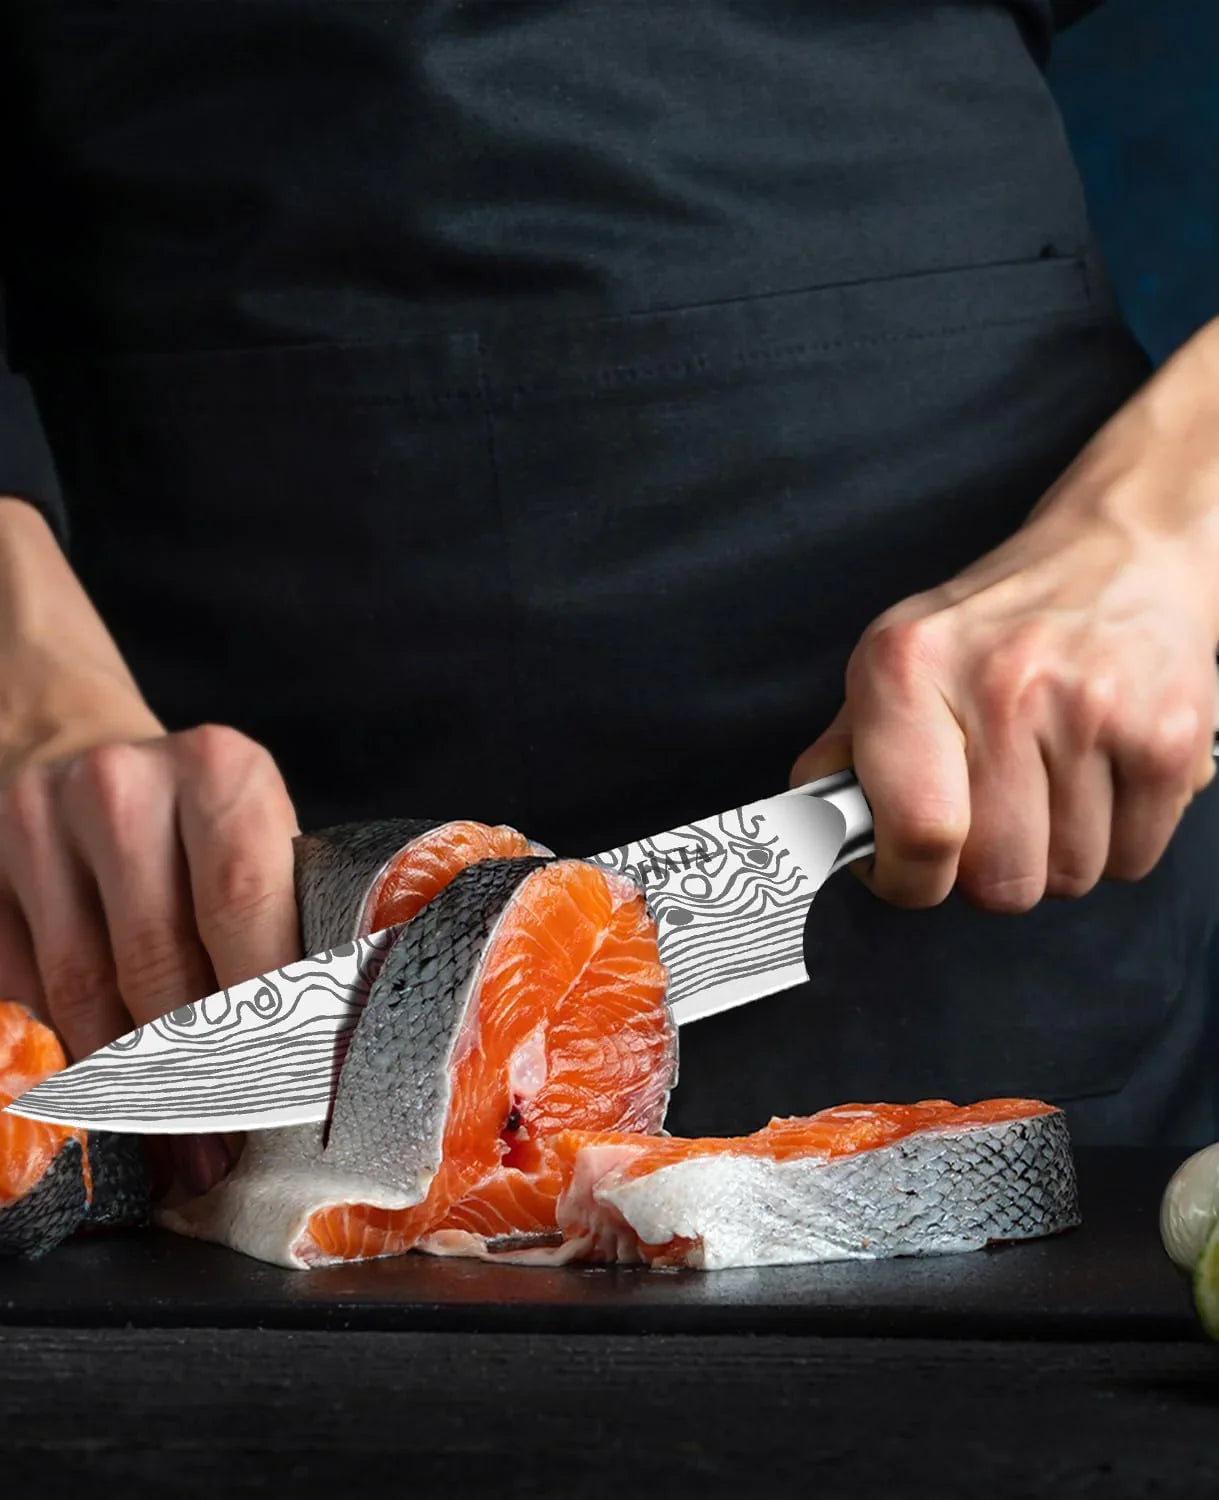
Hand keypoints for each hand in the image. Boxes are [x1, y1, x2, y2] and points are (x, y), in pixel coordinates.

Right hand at [0, 501, 300, 1194]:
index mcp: (221, 770)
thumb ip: (280, 916)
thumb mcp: (254, 834)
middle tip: (229, 1157)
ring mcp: (34, 822)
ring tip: (178, 1159)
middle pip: (160, 964)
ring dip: (134, 1089)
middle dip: (201, 1075)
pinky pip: (24, 989)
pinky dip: (72, 1059)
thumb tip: (328, 1052)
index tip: (297, 1099)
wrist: (71, 742)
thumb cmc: (196, 816)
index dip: (268, 1017)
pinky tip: (110, 1106)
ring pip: (84, 990)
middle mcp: (122, 785)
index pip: (245, 911)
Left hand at [789, 318, 1218, 912]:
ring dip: (1059, 854)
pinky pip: (1135, 859)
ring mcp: (1092, 707)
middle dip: (993, 871)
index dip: (911, 879)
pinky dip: (1120, 840)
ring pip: (1069, 877)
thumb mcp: (896, 661)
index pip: (917, 833)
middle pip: (999, 879)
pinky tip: (1103, 776)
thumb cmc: (994, 627)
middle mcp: (1001, 682)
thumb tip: (807, 833)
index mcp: (908, 667)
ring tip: (1053, 782)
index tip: (916, 867)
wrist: (1122, 552)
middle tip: (996, 813)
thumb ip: (845, 751)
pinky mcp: (1168, 734)